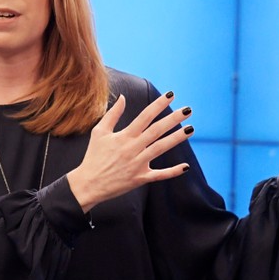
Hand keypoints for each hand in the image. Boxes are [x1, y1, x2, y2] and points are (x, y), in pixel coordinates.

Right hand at [66, 92, 193, 212]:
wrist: (88, 184)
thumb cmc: (93, 157)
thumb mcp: (99, 132)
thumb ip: (112, 114)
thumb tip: (123, 97)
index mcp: (124, 136)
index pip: (145, 116)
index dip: (159, 105)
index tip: (171, 95)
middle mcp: (133, 148)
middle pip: (157, 130)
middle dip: (173, 119)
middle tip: (188, 110)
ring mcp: (137, 164)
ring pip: (161, 149)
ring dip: (176, 139)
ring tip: (191, 129)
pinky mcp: (140, 178)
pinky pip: (159, 175)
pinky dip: (172, 172)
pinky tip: (185, 166)